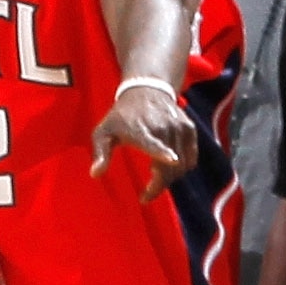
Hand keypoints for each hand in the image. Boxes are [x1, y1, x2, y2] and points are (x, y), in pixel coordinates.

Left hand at [91, 81, 197, 198]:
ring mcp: (178, 127)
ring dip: (169, 179)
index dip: (163, 152)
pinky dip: (181, 168)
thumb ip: (100, 153)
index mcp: (139, 129)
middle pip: (168, 166)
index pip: (153, 142)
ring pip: (181, 166)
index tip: (171, 160)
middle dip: (158, 186)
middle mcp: (162, 126)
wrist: (145, 90)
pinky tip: (168, 166)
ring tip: (155, 179)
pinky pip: (190, 160)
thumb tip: (95, 174)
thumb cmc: (121, 116)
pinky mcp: (189, 129)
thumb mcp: (103, 132)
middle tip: (146, 194)